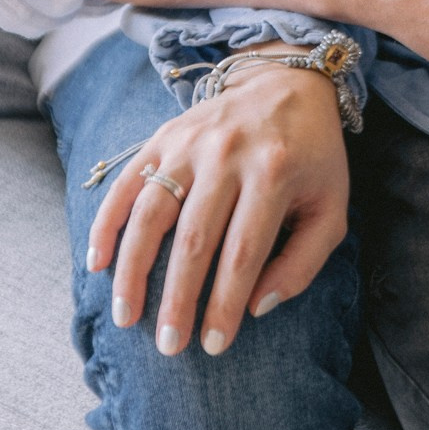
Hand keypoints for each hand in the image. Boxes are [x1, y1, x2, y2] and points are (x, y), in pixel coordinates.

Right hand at [86, 54, 346, 357]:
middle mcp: (228, 154)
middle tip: (167, 346)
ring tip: (125, 316)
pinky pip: (127, 181)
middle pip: (194, 239)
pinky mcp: (164, 134)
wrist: (288, 82)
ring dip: (133, 270)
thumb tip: (256, 307)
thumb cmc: (313, 157)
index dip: (224, 304)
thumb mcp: (331, 207)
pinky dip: (108, 222)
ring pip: (152, 212)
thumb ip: (304, 262)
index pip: (243, 252)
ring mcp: (191, 141)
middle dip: (176, 299)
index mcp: (274, 173)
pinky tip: (97, 262)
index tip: (213, 346)